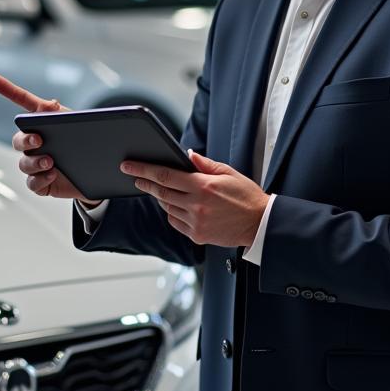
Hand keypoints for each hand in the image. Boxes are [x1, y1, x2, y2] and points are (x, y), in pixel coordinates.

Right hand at [0, 73, 92, 202]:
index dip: (4, 88)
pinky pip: (32, 183)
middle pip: (19, 140)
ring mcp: (37, 164)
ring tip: (51, 161)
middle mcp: (35, 143)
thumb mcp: (80, 125)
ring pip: (24, 163)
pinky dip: (39, 179)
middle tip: (38, 140)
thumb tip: (50, 104)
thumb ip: (64, 115)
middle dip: (25, 140)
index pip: (21, 100)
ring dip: (34, 162)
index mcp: (44, 121)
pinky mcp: (43, 183)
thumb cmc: (88, 142)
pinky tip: (52, 174)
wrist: (102, 172)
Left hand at [121, 149, 269, 246]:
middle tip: (134, 176)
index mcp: (203, 186)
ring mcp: (195, 222)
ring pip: (167, 207)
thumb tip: (187, 155)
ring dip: (160, 197)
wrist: (260, 224)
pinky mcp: (197, 235)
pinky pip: (175, 222)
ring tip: (158, 188)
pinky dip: (171, 212)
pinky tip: (175, 205)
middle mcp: (196, 205)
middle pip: (161, 191)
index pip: (165, 175)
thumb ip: (205, 164)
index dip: (144, 170)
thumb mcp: (229, 173)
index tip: (129, 166)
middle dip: (145, 182)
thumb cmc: (246, 196)